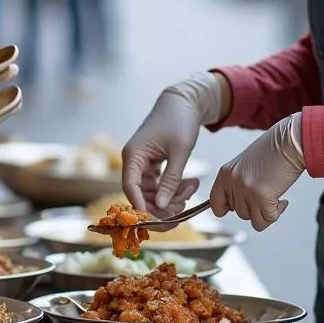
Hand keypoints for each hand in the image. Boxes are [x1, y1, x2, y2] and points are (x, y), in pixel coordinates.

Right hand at [122, 72, 224, 214]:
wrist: (184, 102)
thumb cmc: (180, 121)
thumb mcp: (179, 152)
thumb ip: (170, 181)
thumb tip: (163, 207)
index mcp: (133, 156)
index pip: (130, 189)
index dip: (142, 208)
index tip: (160, 220)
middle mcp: (133, 161)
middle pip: (141, 195)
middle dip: (163, 205)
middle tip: (185, 206)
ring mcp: (142, 164)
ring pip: (152, 193)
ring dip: (172, 197)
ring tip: (193, 186)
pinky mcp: (151, 165)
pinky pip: (158, 185)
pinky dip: (173, 188)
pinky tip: (190, 184)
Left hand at [210, 114, 304, 231]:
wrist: (289, 142)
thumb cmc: (271, 151)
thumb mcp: (245, 166)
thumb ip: (237, 183)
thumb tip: (236, 206)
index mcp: (225, 173)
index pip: (214, 203)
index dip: (227, 208)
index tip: (238, 206)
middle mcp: (233, 182)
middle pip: (239, 213)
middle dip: (254, 207)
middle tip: (265, 193)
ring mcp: (246, 190)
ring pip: (252, 219)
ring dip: (265, 211)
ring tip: (274, 195)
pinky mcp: (262, 197)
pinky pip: (266, 220)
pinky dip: (276, 213)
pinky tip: (282, 201)